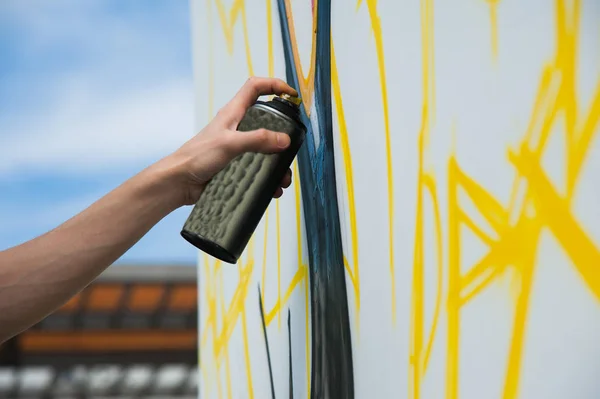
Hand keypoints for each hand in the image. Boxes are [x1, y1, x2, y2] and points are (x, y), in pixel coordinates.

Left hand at [167, 77, 297, 204]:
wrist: (180, 182)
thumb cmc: (196, 156)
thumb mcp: (229, 144)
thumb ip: (257, 139)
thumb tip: (283, 139)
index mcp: (234, 113)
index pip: (256, 87)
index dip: (274, 85)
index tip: (291, 94)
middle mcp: (238, 127)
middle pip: (268, 121)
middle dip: (283, 133)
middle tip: (292, 146)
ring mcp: (238, 146)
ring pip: (266, 148)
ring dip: (278, 162)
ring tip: (284, 177)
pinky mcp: (237, 164)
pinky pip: (259, 167)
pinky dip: (269, 177)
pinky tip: (273, 187)